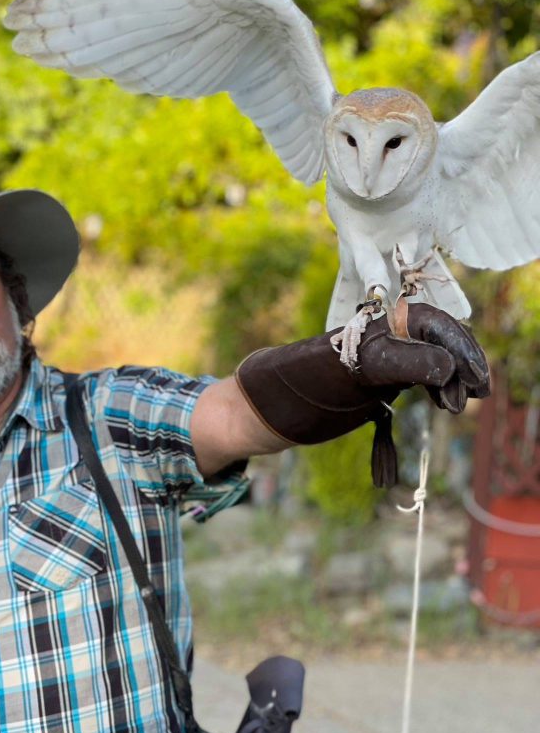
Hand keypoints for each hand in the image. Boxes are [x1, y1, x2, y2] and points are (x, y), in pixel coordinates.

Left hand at [234, 303, 490, 485]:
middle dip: (460, 364)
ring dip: (451, 380)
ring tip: (458, 406)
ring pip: (430, 361)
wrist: (259, 408)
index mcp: (371, 326)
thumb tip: (446, 366)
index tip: (472, 379)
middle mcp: (379, 339)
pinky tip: (443, 407)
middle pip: (436, 340)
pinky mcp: (374, 384)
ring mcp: (379, 361)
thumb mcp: (347, 373)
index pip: (429, 324)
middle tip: (473, 396)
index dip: (458, 347)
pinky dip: (435, 392)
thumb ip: (396, 364)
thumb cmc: (291, 384)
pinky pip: (414, 381)